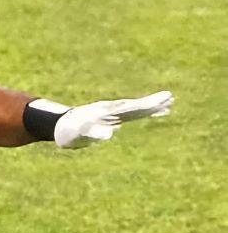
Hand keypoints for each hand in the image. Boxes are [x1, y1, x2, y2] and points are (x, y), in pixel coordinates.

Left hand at [54, 91, 172, 148]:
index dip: (147, 105)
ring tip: (170, 102)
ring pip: (137, 108)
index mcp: (108, 112)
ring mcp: (114, 112)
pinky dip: (146, 112)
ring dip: (153, 106)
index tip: (162, 99)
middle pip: (137, 105)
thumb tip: (111, 133)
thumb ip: (94, 133)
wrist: (61, 125)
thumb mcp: (80, 135)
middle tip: (171, 97)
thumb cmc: (70, 132)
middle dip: (153, 103)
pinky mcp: (114, 117)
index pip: (132, 108)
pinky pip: (134, 114)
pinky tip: (158, 113)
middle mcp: (113, 110)